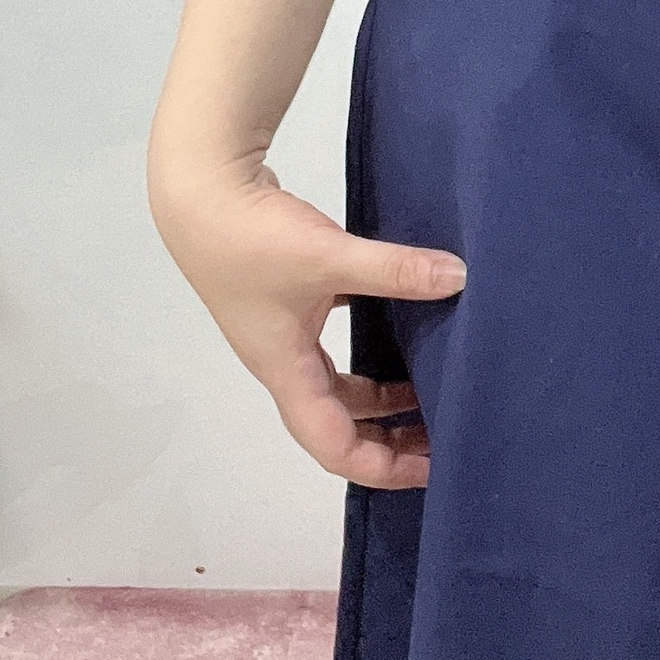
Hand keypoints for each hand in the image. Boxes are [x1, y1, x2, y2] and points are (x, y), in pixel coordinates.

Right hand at [150, 158, 465, 489]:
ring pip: (339, 381)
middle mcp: (285, 361)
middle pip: (340, 421)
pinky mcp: (290, 295)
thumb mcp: (327, 257)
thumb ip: (394, 269)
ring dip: (382, 392)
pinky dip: (371, 343)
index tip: (432, 467)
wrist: (199, 192)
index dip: (382, 466)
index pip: (334, 445)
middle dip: (389, 437)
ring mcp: (285, 328)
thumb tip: (459, 278)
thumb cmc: (252, 239)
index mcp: (288, 372)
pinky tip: (406, 321)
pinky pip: (337, 340)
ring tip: (432, 387)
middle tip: (443, 434)